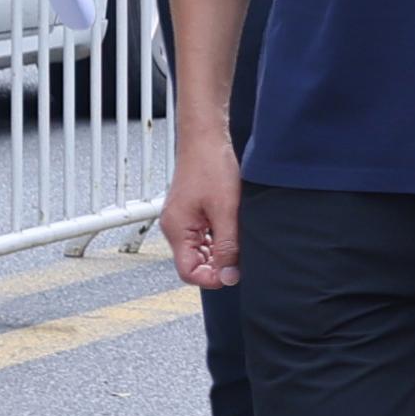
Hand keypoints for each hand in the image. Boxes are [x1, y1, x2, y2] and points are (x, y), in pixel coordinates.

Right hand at [161, 128, 244, 297]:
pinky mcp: (190, 212)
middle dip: (217, 264)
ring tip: (236, 234)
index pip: (188, 272)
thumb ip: (227, 246)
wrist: (206, 137)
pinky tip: (232, 226)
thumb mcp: (225, 210)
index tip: (232, 273)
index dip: (211, 278)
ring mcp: (181, 219)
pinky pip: (202, 236)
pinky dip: (217, 237)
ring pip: (200, 250)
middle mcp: (174, 227)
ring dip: (219, 249)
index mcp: (176, 229)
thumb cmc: (211, 165)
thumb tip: (228, 276)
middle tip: (240, 253)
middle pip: (193, 263)